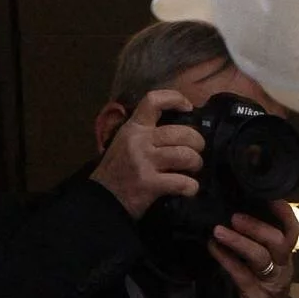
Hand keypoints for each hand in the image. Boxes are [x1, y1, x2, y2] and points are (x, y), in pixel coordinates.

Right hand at [91, 90, 203, 219]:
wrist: (101, 199)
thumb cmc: (117, 170)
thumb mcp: (125, 142)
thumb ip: (146, 132)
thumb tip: (180, 128)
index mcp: (133, 128)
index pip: (153, 101)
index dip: (175, 98)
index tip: (188, 107)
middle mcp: (139, 141)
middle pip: (181, 132)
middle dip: (197, 142)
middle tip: (197, 150)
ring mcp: (144, 162)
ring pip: (185, 155)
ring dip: (196, 163)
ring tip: (193, 168)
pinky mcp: (150, 184)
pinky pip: (182, 182)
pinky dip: (191, 186)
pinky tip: (189, 188)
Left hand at [211, 202, 298, 297]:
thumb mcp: (262, 272)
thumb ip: (255, 250)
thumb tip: (233, 221)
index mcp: (286, 260)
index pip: (292, 231)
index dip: (284, 214)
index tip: (270, 197)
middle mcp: (283, 269)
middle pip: (279, 241)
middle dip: (257, 225)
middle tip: (234, 215)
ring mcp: (271, 284)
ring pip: (260, 256)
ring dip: (238, 241)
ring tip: (218, 230)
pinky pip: (241, 274)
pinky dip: (226, 259)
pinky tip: (213, 248)